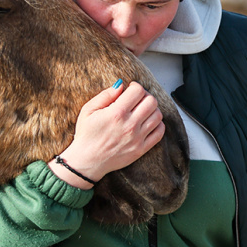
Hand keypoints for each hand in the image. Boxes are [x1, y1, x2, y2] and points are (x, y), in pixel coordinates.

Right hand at [50, 80, 165, 187]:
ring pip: (158, 115)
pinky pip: (159, 132)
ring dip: (152, 109)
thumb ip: (105, 95)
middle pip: (151, 101)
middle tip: (138, 98)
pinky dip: (157, 124)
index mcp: (116, 114)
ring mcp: (137, 138)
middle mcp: (129, 125)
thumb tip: (120, 85)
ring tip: (142, 110)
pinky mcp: (141, 149)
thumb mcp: (88, 110)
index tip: (131, 88)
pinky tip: (148, 122)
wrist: (87, 161)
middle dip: (145, 96)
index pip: (138, 91)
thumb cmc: (86, 135)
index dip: (135, 86)